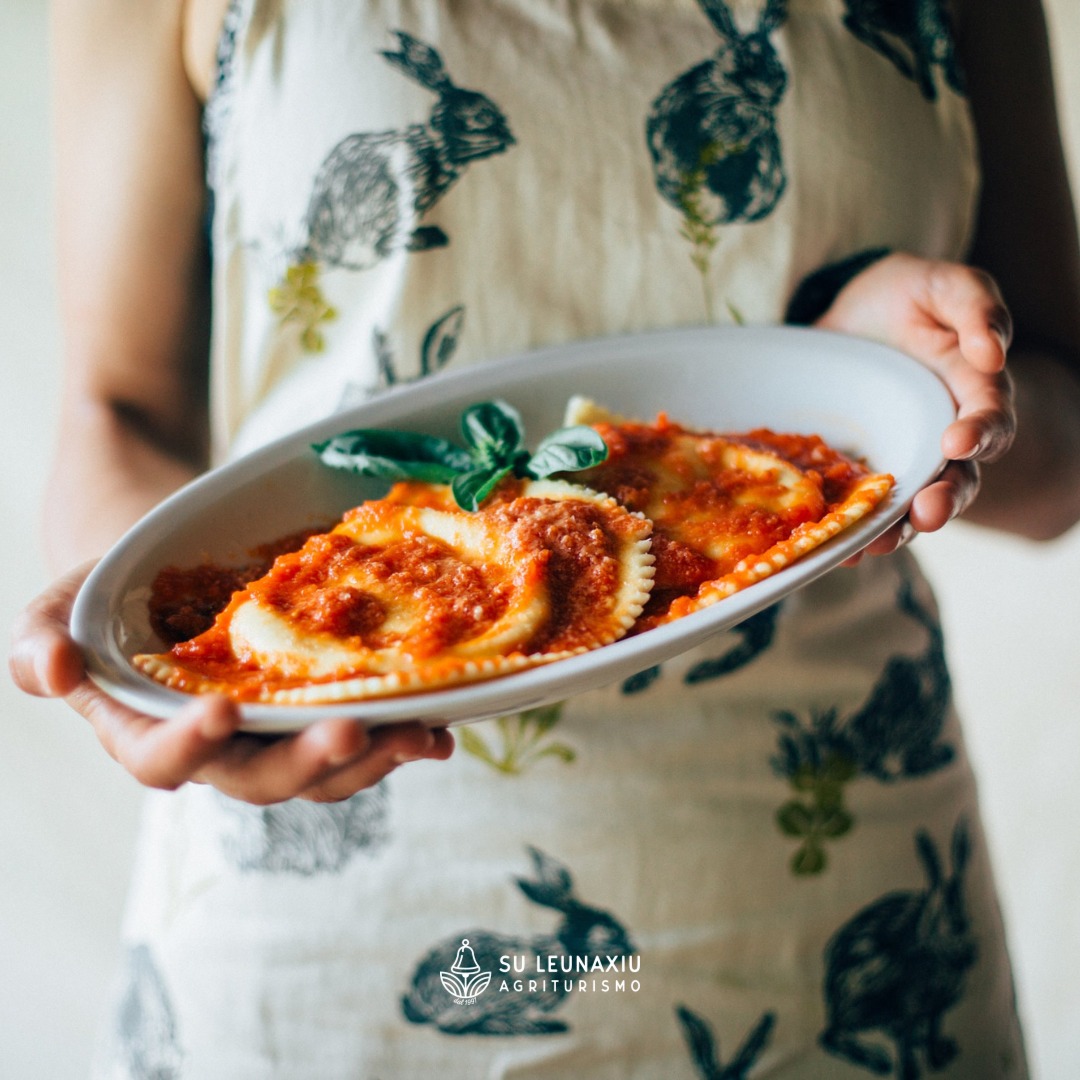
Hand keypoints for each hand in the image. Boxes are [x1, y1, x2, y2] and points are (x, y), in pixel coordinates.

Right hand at [9, 562, 453, 803]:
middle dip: (309, 762)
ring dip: (375, 757)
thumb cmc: (110, 591)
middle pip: (263, 779)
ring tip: (421, 733)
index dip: (189, 746)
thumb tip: (54, 668)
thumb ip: (42, 640)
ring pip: (326, 771)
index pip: (161, 761)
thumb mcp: (58, 607)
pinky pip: (362, 737)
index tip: (222, 711)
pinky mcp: (318, 713)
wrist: (169, 570)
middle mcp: (219, 750)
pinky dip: (401, 732)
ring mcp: (275, 736)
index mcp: (147, 734)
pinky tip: (440, 720)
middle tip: (351, 731)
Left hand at [817, 252, 1015, 557]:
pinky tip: (836, 549)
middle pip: (955, 482)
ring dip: (897, 531)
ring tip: (878, 545)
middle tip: (928, 513)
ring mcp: (896, 459)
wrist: (843, 308)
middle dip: (944, 501)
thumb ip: (975, 307)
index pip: (988, 423)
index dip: (979, 435)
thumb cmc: (904, 296)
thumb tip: (994, 352)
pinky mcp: (853, 470)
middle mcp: (938, 438)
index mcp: (970, 394)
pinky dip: (849, 532)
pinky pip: (857, 508)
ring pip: (907, 507)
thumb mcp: (942, 285)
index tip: (958, 441)